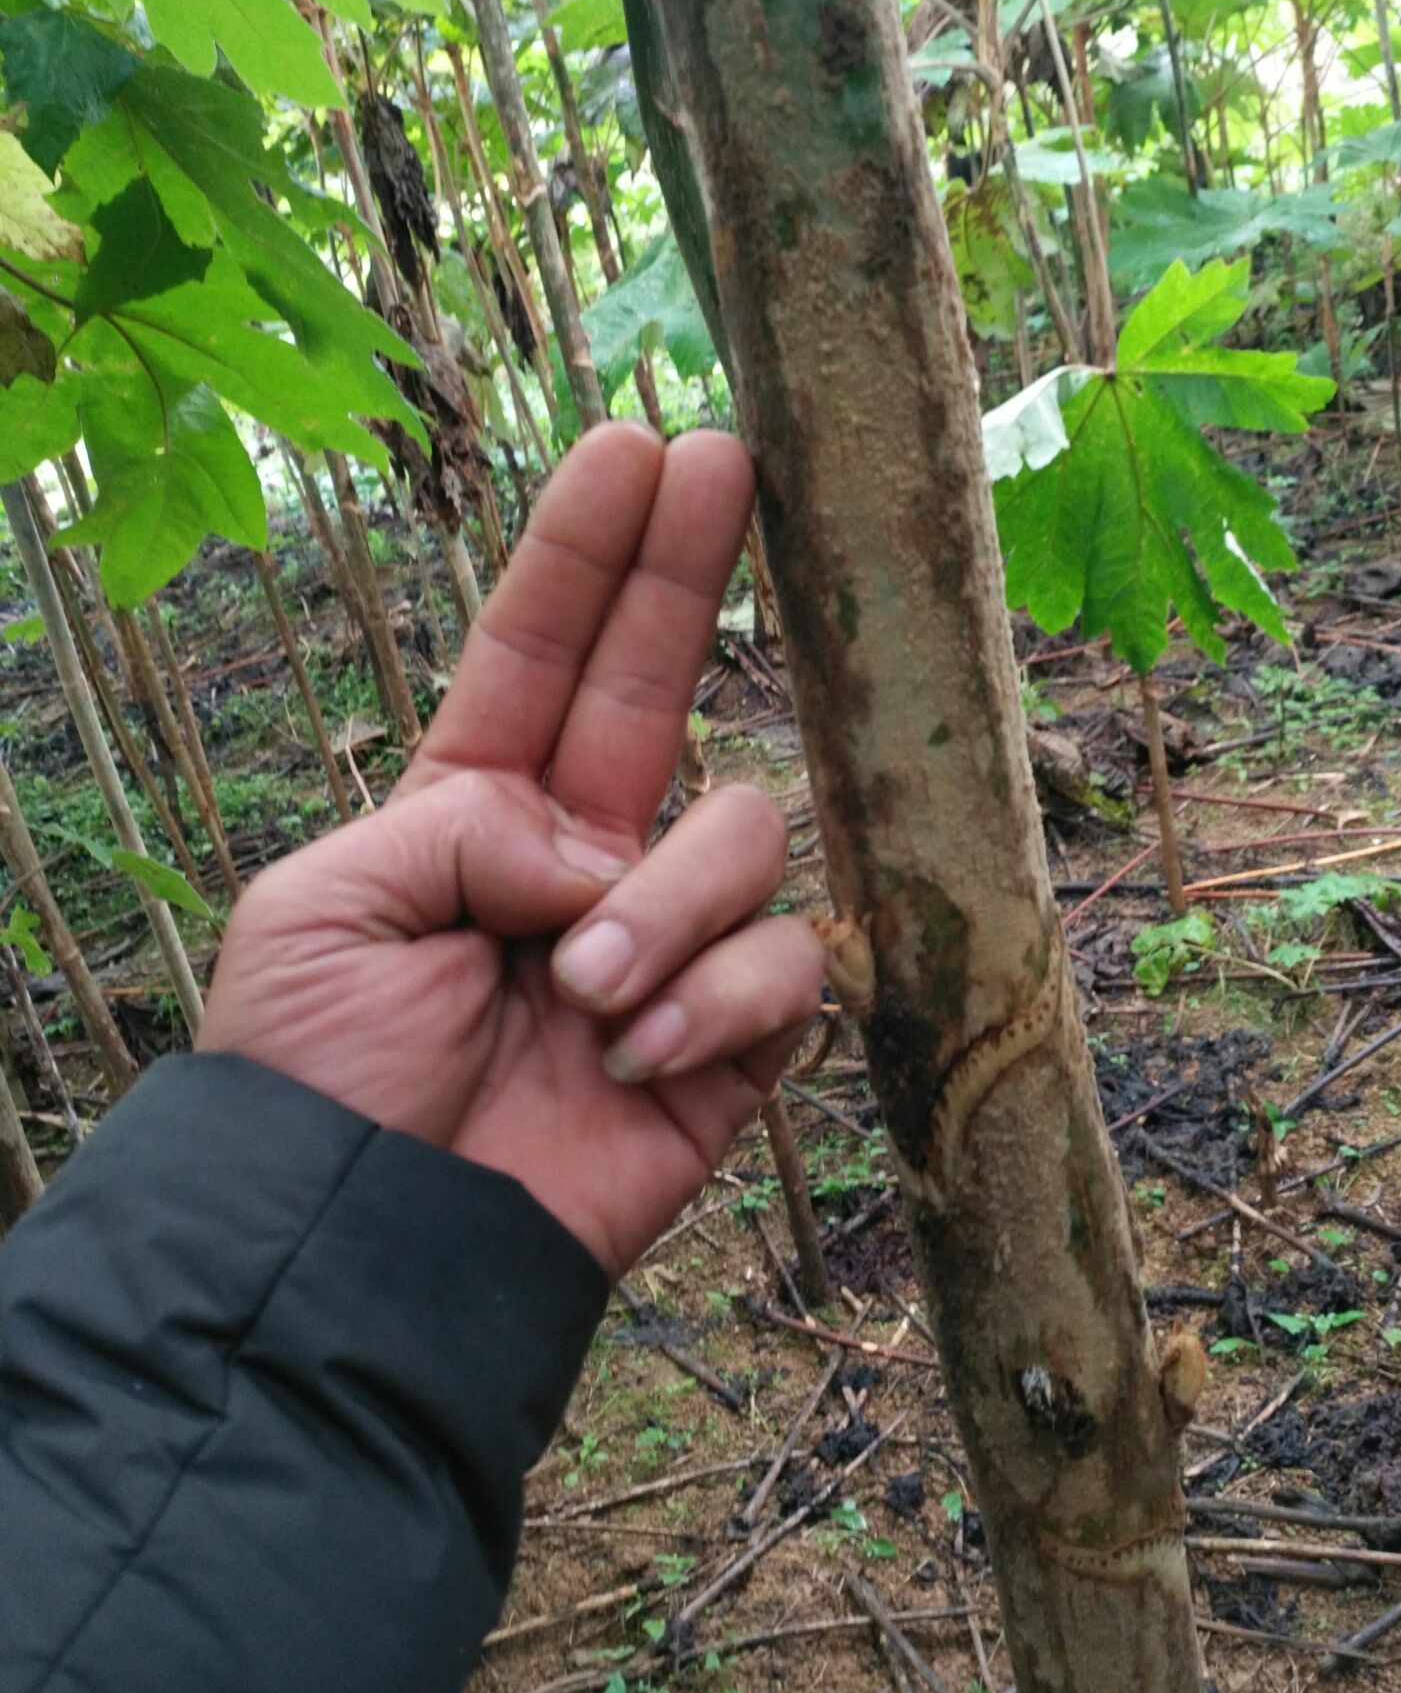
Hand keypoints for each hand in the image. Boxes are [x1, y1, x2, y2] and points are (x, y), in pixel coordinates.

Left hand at [199, 425, 825, 1276]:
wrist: (367, 1249)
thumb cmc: (319, 1075)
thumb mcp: (331, 897)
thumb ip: (468, 817)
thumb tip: (603, 852)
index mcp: (472, 811)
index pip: (538, 654)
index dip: (585, 552)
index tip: (631, 443)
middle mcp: (583, 857)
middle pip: (660, 682)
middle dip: (689, 566)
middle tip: (726, 456)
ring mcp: (665, 942)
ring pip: (744, 832)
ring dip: (667, 904)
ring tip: (583, 995)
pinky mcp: (735, 1039)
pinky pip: (788, 962)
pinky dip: (715, 1000)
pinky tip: (636, 1057)